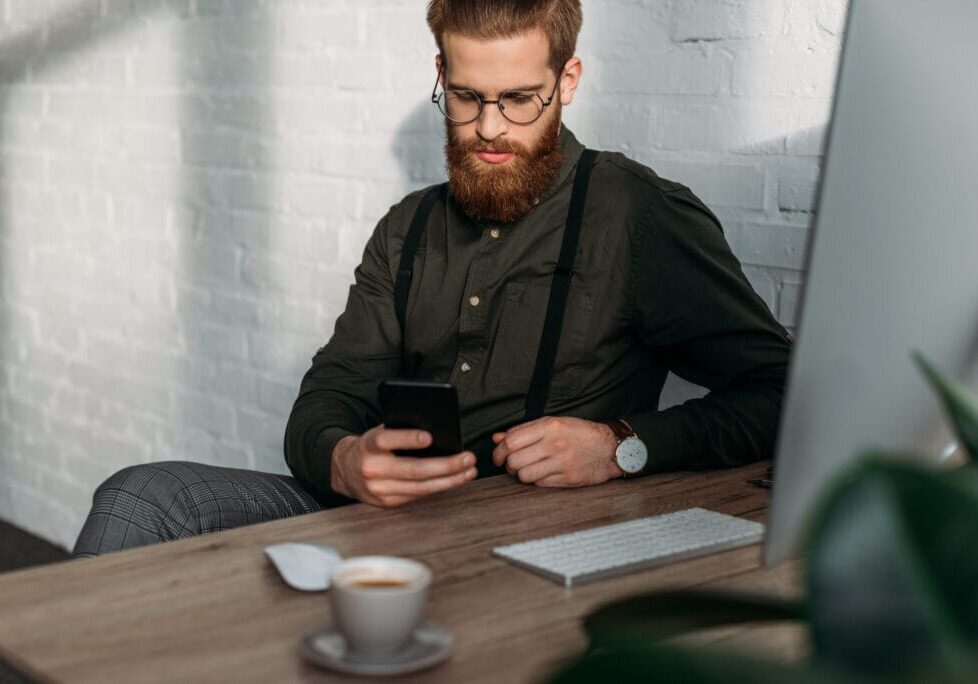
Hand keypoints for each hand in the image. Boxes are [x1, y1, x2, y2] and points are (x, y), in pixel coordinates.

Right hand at [331, 426, 477, 506]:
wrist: (344, 470)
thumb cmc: (371, 446)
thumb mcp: (379, 433)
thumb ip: (400, 430)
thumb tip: (437, 429)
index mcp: (368, 445)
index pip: (387, 440)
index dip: (408, 439)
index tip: (429, 437)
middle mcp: (372, 469)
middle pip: (413, 470)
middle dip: (446, 465)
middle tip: (468, 458)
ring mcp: (379, 490)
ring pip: (420, 488)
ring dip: (450, 480)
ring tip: (469, 471)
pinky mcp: (387, 503)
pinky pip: (418, 496)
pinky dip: (439, 487)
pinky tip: (455, 480)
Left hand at [491, 416, 622, 487]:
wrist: (610, 448)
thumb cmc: (579, 433)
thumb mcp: (553, 424)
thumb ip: (523, 430)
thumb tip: (497, 438)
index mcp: (549, 427)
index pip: (511, 441)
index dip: (499, 452)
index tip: (498, 457)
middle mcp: (554, 444)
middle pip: (514, 461)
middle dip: (508, 465)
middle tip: (512, 464)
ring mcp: (561, 463)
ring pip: (524, 475)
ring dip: (521, 475)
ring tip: (526, 470)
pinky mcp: (567, 478)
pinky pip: (539, 483)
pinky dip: (536, 480)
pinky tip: (542, 473)